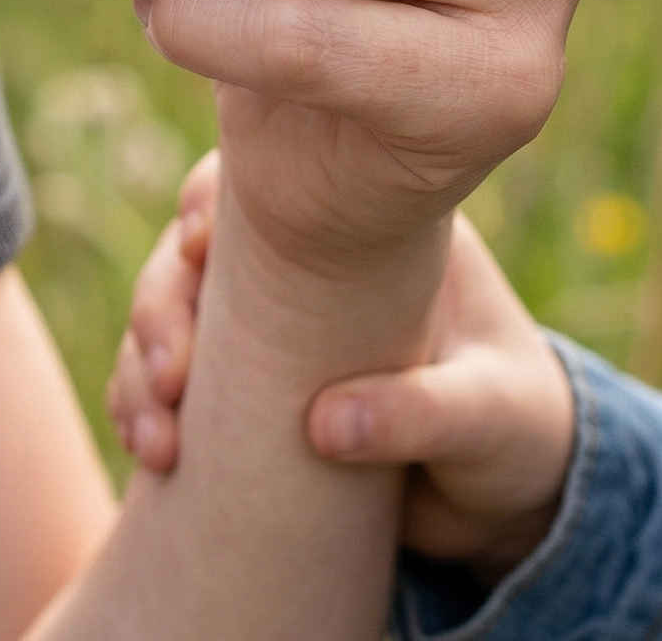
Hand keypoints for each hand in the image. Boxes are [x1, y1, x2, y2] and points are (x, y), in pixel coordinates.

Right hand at [109, 154, 574, 583]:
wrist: (514, 489)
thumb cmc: (521, 424)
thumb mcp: (492, 417)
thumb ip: (426, 413)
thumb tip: (327, 422)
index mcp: (379, 222)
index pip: (281, 172)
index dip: (217, 194)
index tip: (196, 244)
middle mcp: (315, 253)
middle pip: (201, 238)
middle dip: (163, 299)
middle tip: (172, 375)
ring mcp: (275, 311)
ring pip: (171, 302)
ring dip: (141, 360)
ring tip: (156, 440)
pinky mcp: (252, 374)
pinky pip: (172, 374)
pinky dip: (143, 401)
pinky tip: (151, 451)